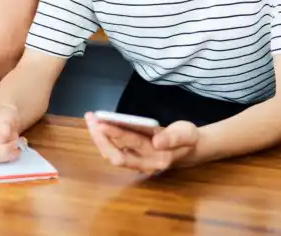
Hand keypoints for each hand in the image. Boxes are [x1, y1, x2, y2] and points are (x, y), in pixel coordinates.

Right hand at [0, 102, 23, 163]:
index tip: (14, 137)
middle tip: (17, 143)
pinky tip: (10, 151)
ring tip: (16, 146)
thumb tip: (4, 133)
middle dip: (3, 147)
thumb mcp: (8, 112)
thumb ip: (6, 121)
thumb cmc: (2, 114)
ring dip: (4, 154)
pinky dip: (1, 158)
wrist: (0, 119)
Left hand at [84, 113, 200, 173]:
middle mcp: (144, 163)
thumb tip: (158, 142)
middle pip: (116, 155)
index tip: (102, 123)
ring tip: (90, 118)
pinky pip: (114, 150)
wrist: (189, 149)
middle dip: (101, 138)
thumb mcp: (186, 134)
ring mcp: (136, 162)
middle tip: (91, 118)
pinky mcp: (132, 157)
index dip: (117, 135)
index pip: (133, 145)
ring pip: (112, 154)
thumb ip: (173, 138)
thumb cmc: (187, 139)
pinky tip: (97, 124)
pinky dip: (104, 138)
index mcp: (158, 157)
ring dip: (99, 137)